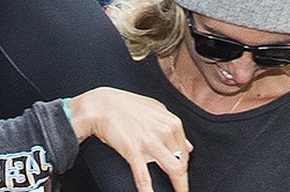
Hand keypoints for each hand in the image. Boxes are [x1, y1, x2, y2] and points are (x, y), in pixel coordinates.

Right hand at [66, 88, 190, 191]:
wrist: (101, 105)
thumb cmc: (126, 106)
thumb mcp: (155, 110)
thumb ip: (172, 127)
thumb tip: (188, 146)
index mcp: (171, 122)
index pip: (185, 152)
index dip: (183, 165)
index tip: (181, 173)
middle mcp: (164, 131)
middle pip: (182, 163)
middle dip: (182, 179)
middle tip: (181, 188)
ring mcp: (150, 142)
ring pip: (173, 170)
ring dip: (178, 186)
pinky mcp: (134, 151)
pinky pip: (144, 177)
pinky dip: (149, 191)